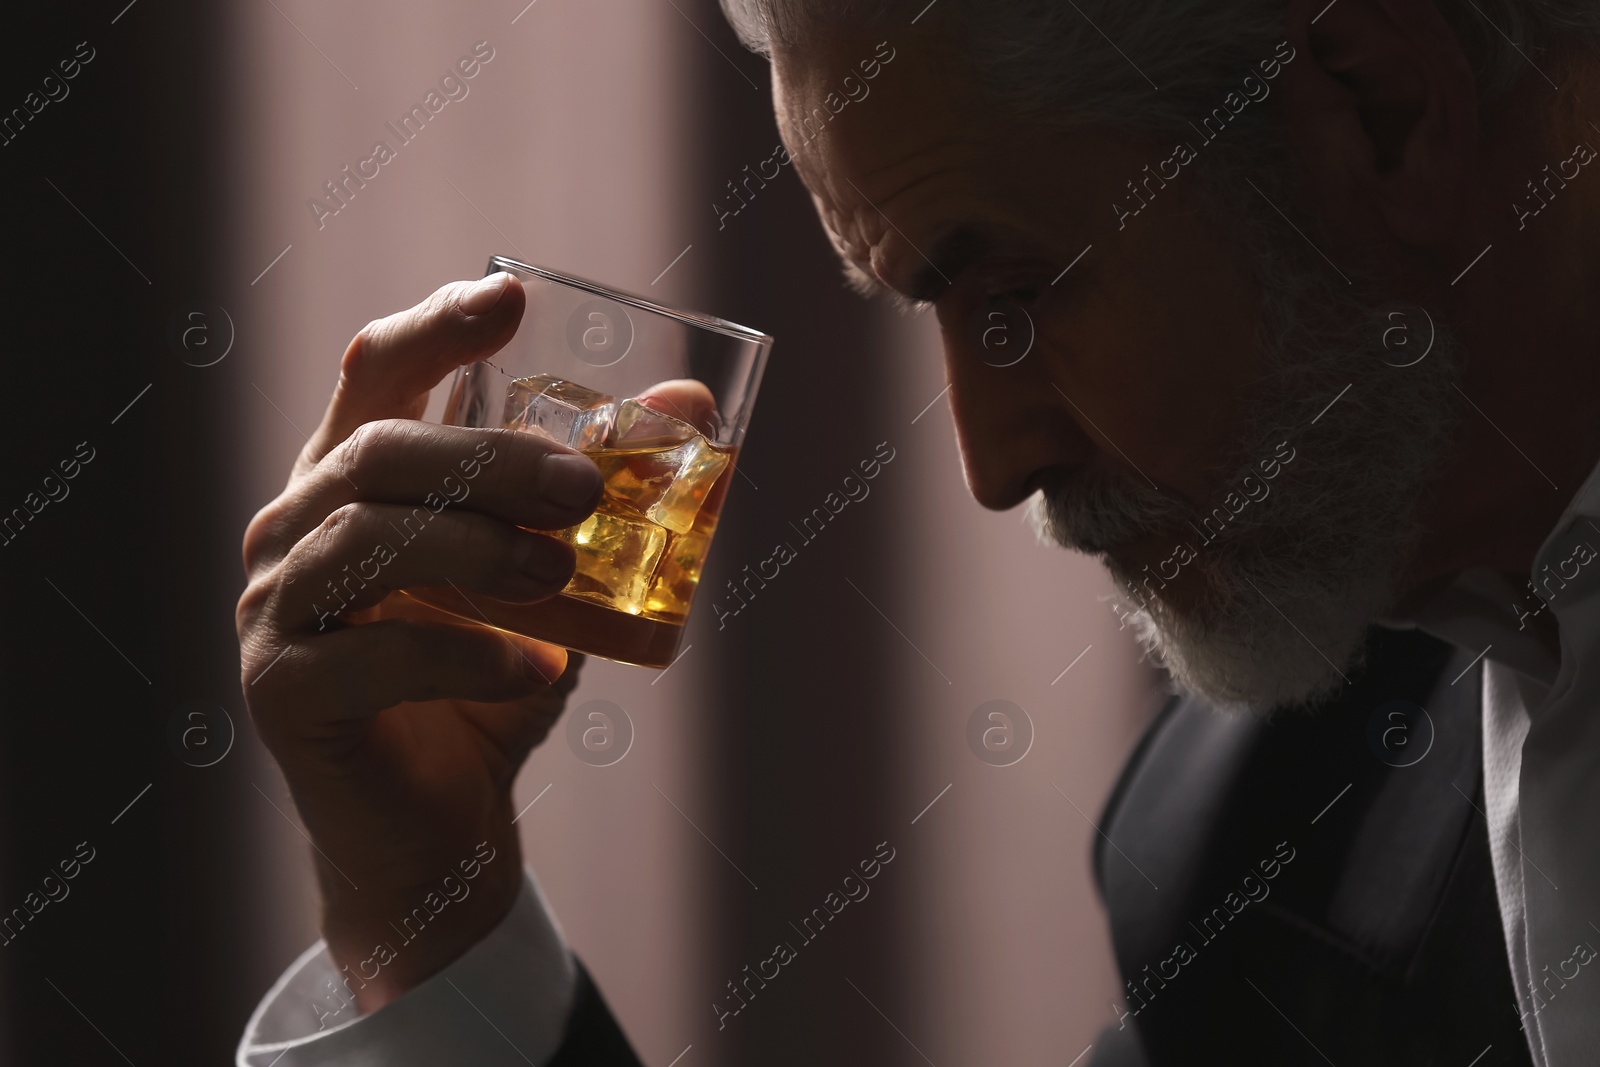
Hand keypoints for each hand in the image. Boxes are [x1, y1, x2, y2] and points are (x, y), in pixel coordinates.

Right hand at [236, 272, 602, 1010]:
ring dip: (477, 547)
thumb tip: (694, 399)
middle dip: (491, 458)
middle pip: (380, 451)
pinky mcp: (282, 693)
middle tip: (587, 487)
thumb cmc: (491, 682)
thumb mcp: (556, 581)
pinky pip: (371, 656)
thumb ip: (602, 497)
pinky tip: (541, 669)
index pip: (376, 370)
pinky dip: (468, 655)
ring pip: (363, 538)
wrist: (441, 824)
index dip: (436, 324)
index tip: (513, 296)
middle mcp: (295, 527)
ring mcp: (274, 609)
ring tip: (562, 571)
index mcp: (352, 478)